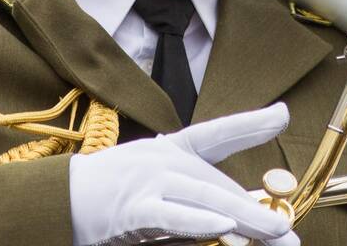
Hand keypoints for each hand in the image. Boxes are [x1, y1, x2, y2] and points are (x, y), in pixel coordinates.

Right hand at [69, 103, 298, 245]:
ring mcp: (146, 181)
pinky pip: (169, 215)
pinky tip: (222, 225)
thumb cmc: (110, 199)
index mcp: (169, 151)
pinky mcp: (130, 209)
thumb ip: (193, 198)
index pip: (216, 134)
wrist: (57, 203)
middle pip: (217, 182)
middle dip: (255, 208)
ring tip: (274, 231)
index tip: (284, 114)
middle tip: (288, 230)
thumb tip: (234, 216)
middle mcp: (161, 159)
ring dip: (242, 215)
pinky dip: (196, 220)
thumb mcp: (156, 190)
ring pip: (202, 198)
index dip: (250, 123)